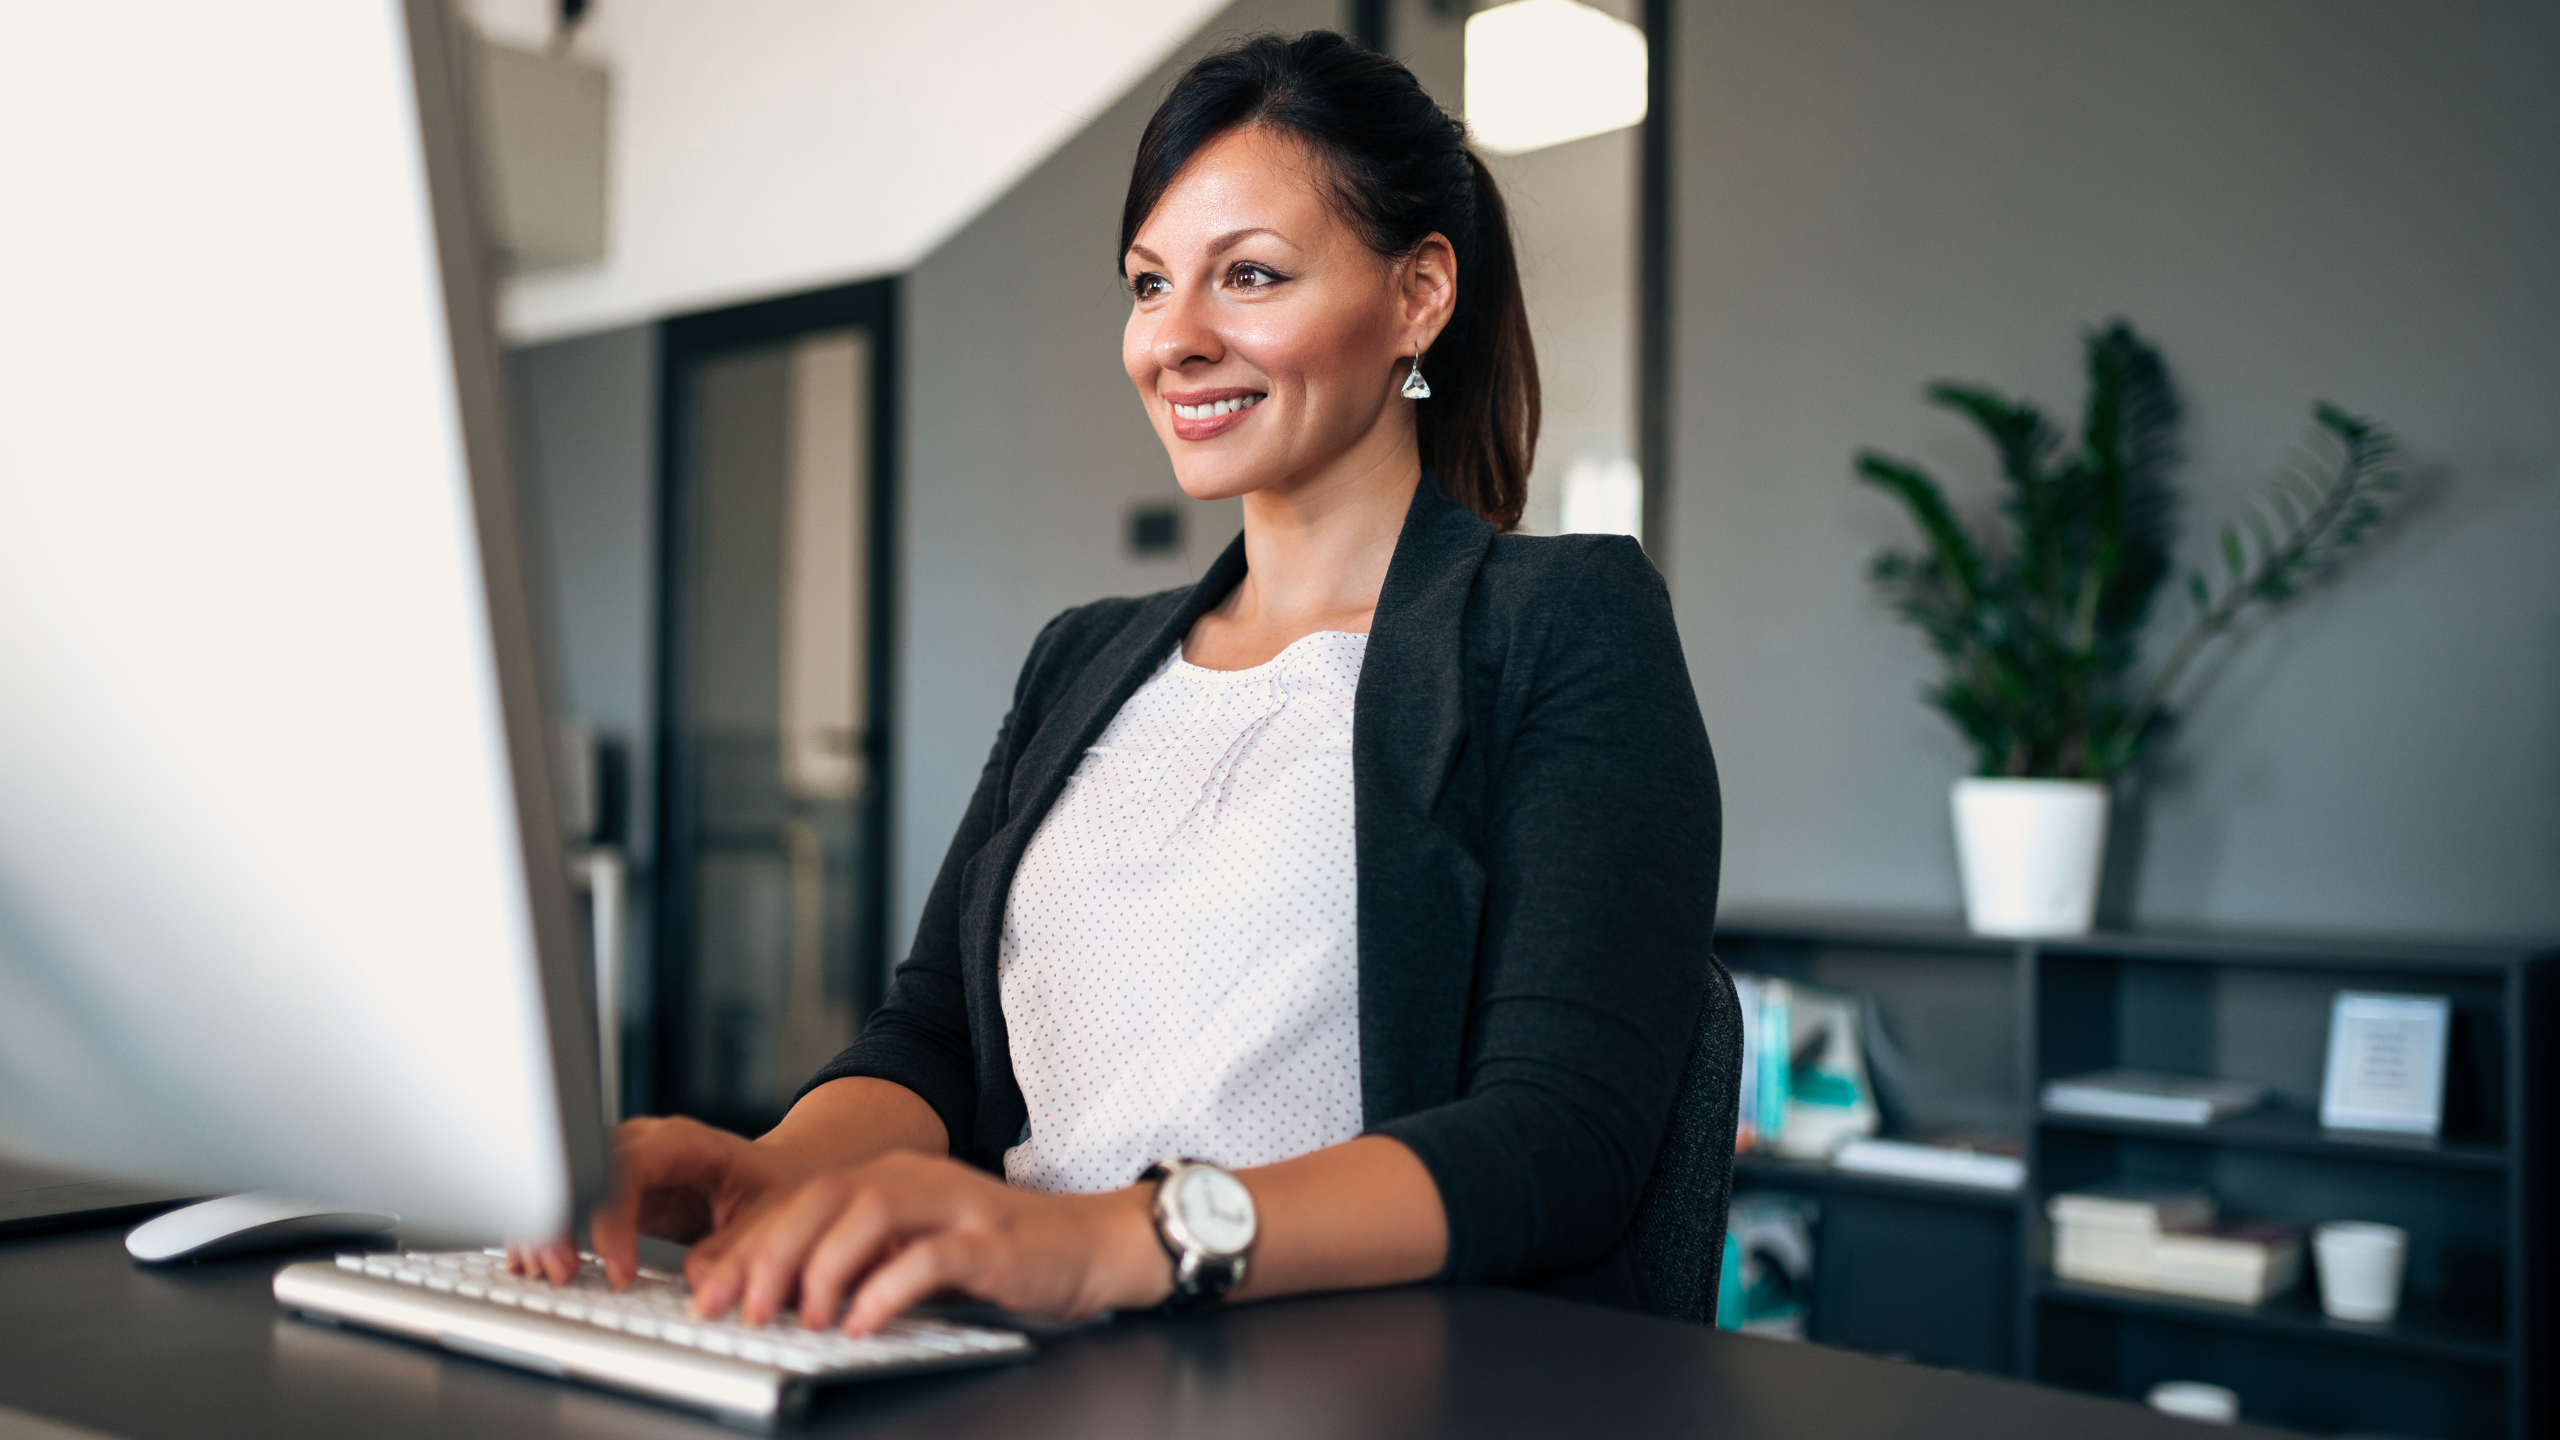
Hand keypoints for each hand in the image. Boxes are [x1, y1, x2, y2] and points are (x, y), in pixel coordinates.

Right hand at [507, 1115, 811, 1287]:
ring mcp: (623, 1164)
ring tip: (543, 1272)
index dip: (615, 1218)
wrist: (778, 1176)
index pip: (630, 1168)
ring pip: (565, 1181)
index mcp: (683, 1142)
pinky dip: (548, 1230)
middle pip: (583, 1167)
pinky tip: (533, 1260)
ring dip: (546, 1226)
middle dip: (562, 1219)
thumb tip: (700, 1282)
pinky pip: (569, 1202)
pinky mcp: (613, 1191)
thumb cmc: (775, 1188)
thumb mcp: (769, 1218)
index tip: (619, 1270)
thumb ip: (735, 1248)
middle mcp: (645, 1144)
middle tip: (560, 1273)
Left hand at [681, 1151, 1169, 1333]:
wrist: (1092, 1244)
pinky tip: (862, 1322)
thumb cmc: (999, 1253)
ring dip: (823, 1267)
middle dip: (769, 1255)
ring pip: (868, 1213)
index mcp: (889, 1177)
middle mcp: (915, 1179)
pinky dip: (887, 1289)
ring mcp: (954, 1205)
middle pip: (823, 1198)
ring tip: (803, 1318)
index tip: (708, 1294)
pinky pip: (929, 1257)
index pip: (798, 1200)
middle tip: (740, 1310)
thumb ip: (853, 1261)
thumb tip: (771, 1292)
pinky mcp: (990, 1241)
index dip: (746, 1246)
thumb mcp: (912, 1250)